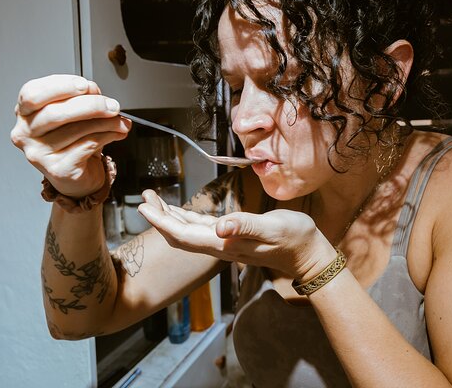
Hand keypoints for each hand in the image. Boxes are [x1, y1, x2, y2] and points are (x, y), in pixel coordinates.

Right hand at [10, 74, 131, 197]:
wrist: (77, 178)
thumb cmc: (73, 142)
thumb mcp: (74, 114)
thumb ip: (79, 98)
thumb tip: (92, 90)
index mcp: (25, 114)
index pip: (32, 94)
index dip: (60, 86)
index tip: (86, 85)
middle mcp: (25, 134)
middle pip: (54, 112)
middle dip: (90, 104)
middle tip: (112, 105)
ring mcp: (39, 154)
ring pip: (75, 129)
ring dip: (105, 122)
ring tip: (120, 121)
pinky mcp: (58, 170)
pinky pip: (86, 146)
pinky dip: (107, 136)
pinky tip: (116, 133)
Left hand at [138, 190, 336, 280]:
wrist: (308, 254)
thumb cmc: (294, 238)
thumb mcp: (272, 228)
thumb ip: (246, 226)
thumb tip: (220, 227)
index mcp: (225, 244)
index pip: (184, 235)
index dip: (161, 222)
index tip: (143, 208)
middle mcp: (220, 245)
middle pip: (180, 234)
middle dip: (159, 217)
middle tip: (143, 197)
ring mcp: (225, 242)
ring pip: (188, 231)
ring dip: (169, 216)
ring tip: (153, 199)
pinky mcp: (232, 236)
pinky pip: (200, 228)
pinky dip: (186, 218)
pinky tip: (179, 211)